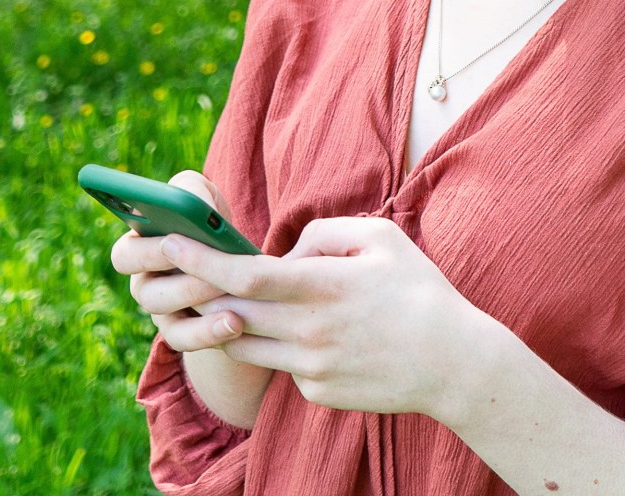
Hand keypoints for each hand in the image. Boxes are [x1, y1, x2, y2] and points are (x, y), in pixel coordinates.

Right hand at [110, 170, 247, 350]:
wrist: (237, 263)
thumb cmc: (210, 223)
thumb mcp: (203, 197)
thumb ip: (192, 192)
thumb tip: (193, 205)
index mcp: (139, 249)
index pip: (123, 257)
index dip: (144, 252)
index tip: (170, 240)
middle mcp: (144, 283)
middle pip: (143, 291)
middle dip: (178, 280)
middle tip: (209, 268)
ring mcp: (162, 312)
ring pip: (166, 318)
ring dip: (198, 302)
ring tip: (227, 290)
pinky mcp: (184, 333)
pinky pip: (186, 341)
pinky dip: (209, 333)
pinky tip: (236, 323)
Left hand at [157, 214, 497, 419]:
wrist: (455, 363)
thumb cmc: (419, 290)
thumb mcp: (381, 237)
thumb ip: (323, 232)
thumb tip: (284, 252)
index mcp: (323, 286)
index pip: (243, 274)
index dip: (199, 259)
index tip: (169, 243)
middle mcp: (309, 330)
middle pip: (230, 312)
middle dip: (201, 292)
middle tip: (183, 274)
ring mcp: (310, 367)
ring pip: (245, 345)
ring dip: (232, 323)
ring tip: (241, 303)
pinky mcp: (316, 392)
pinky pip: (282, 366)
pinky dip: (282, 347)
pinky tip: (318, 338)